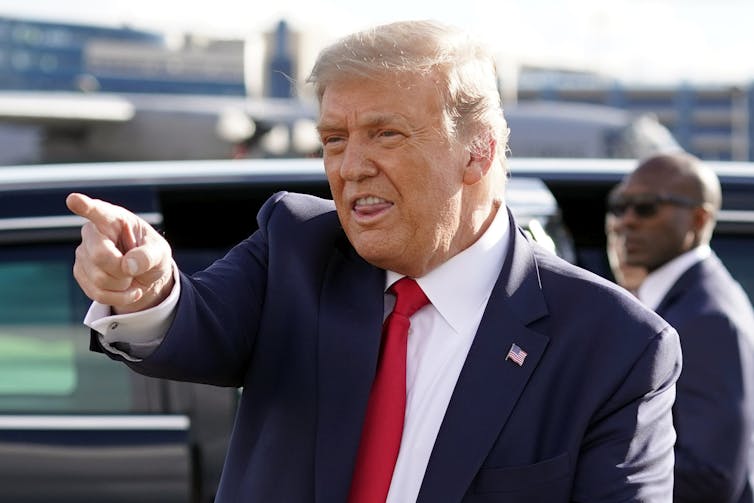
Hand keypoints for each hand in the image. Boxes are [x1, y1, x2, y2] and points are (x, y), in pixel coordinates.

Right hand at [66, 193, 173, 313]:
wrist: (144, 275)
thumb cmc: (151, 254)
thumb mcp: (160, 252)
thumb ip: (149, 256)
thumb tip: (128, 266)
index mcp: (114, 219)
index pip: (98, 211)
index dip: (85, 206)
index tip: (73, 199)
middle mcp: (93, 232)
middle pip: (100, 256)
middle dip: (123, 270)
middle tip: (135, 269)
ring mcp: (83, 253)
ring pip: (99, 279)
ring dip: (123, 286)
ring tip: (131, 277)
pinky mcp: (80, 272)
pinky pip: (97, 293)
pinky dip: (118, 297)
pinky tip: (126, 289)